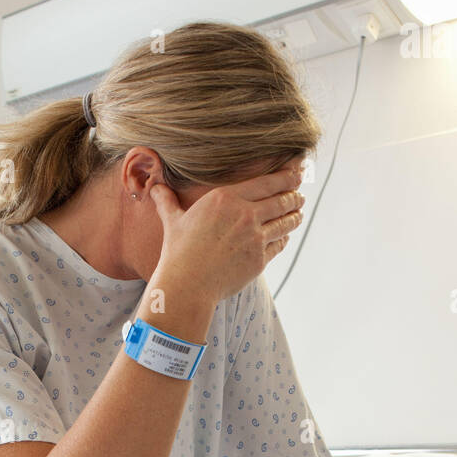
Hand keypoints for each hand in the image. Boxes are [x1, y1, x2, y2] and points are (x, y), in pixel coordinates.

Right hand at [148, 163, 304, 303]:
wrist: (187, 285)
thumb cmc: (178, 251)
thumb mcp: (172, 220)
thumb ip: (167, 201)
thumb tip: (155, 187)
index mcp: (226, 197)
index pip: (268, 181)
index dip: (288, 176)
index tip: (297, 171)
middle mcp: (245, 214)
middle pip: (283, 199)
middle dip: (295, 194)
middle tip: (301, 192)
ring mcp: (255, 237)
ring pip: (286, 221)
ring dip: (295, 216)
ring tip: (299, 212)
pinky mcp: (260, 259)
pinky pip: (279, 244)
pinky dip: (284, 238)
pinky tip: (285, 235)